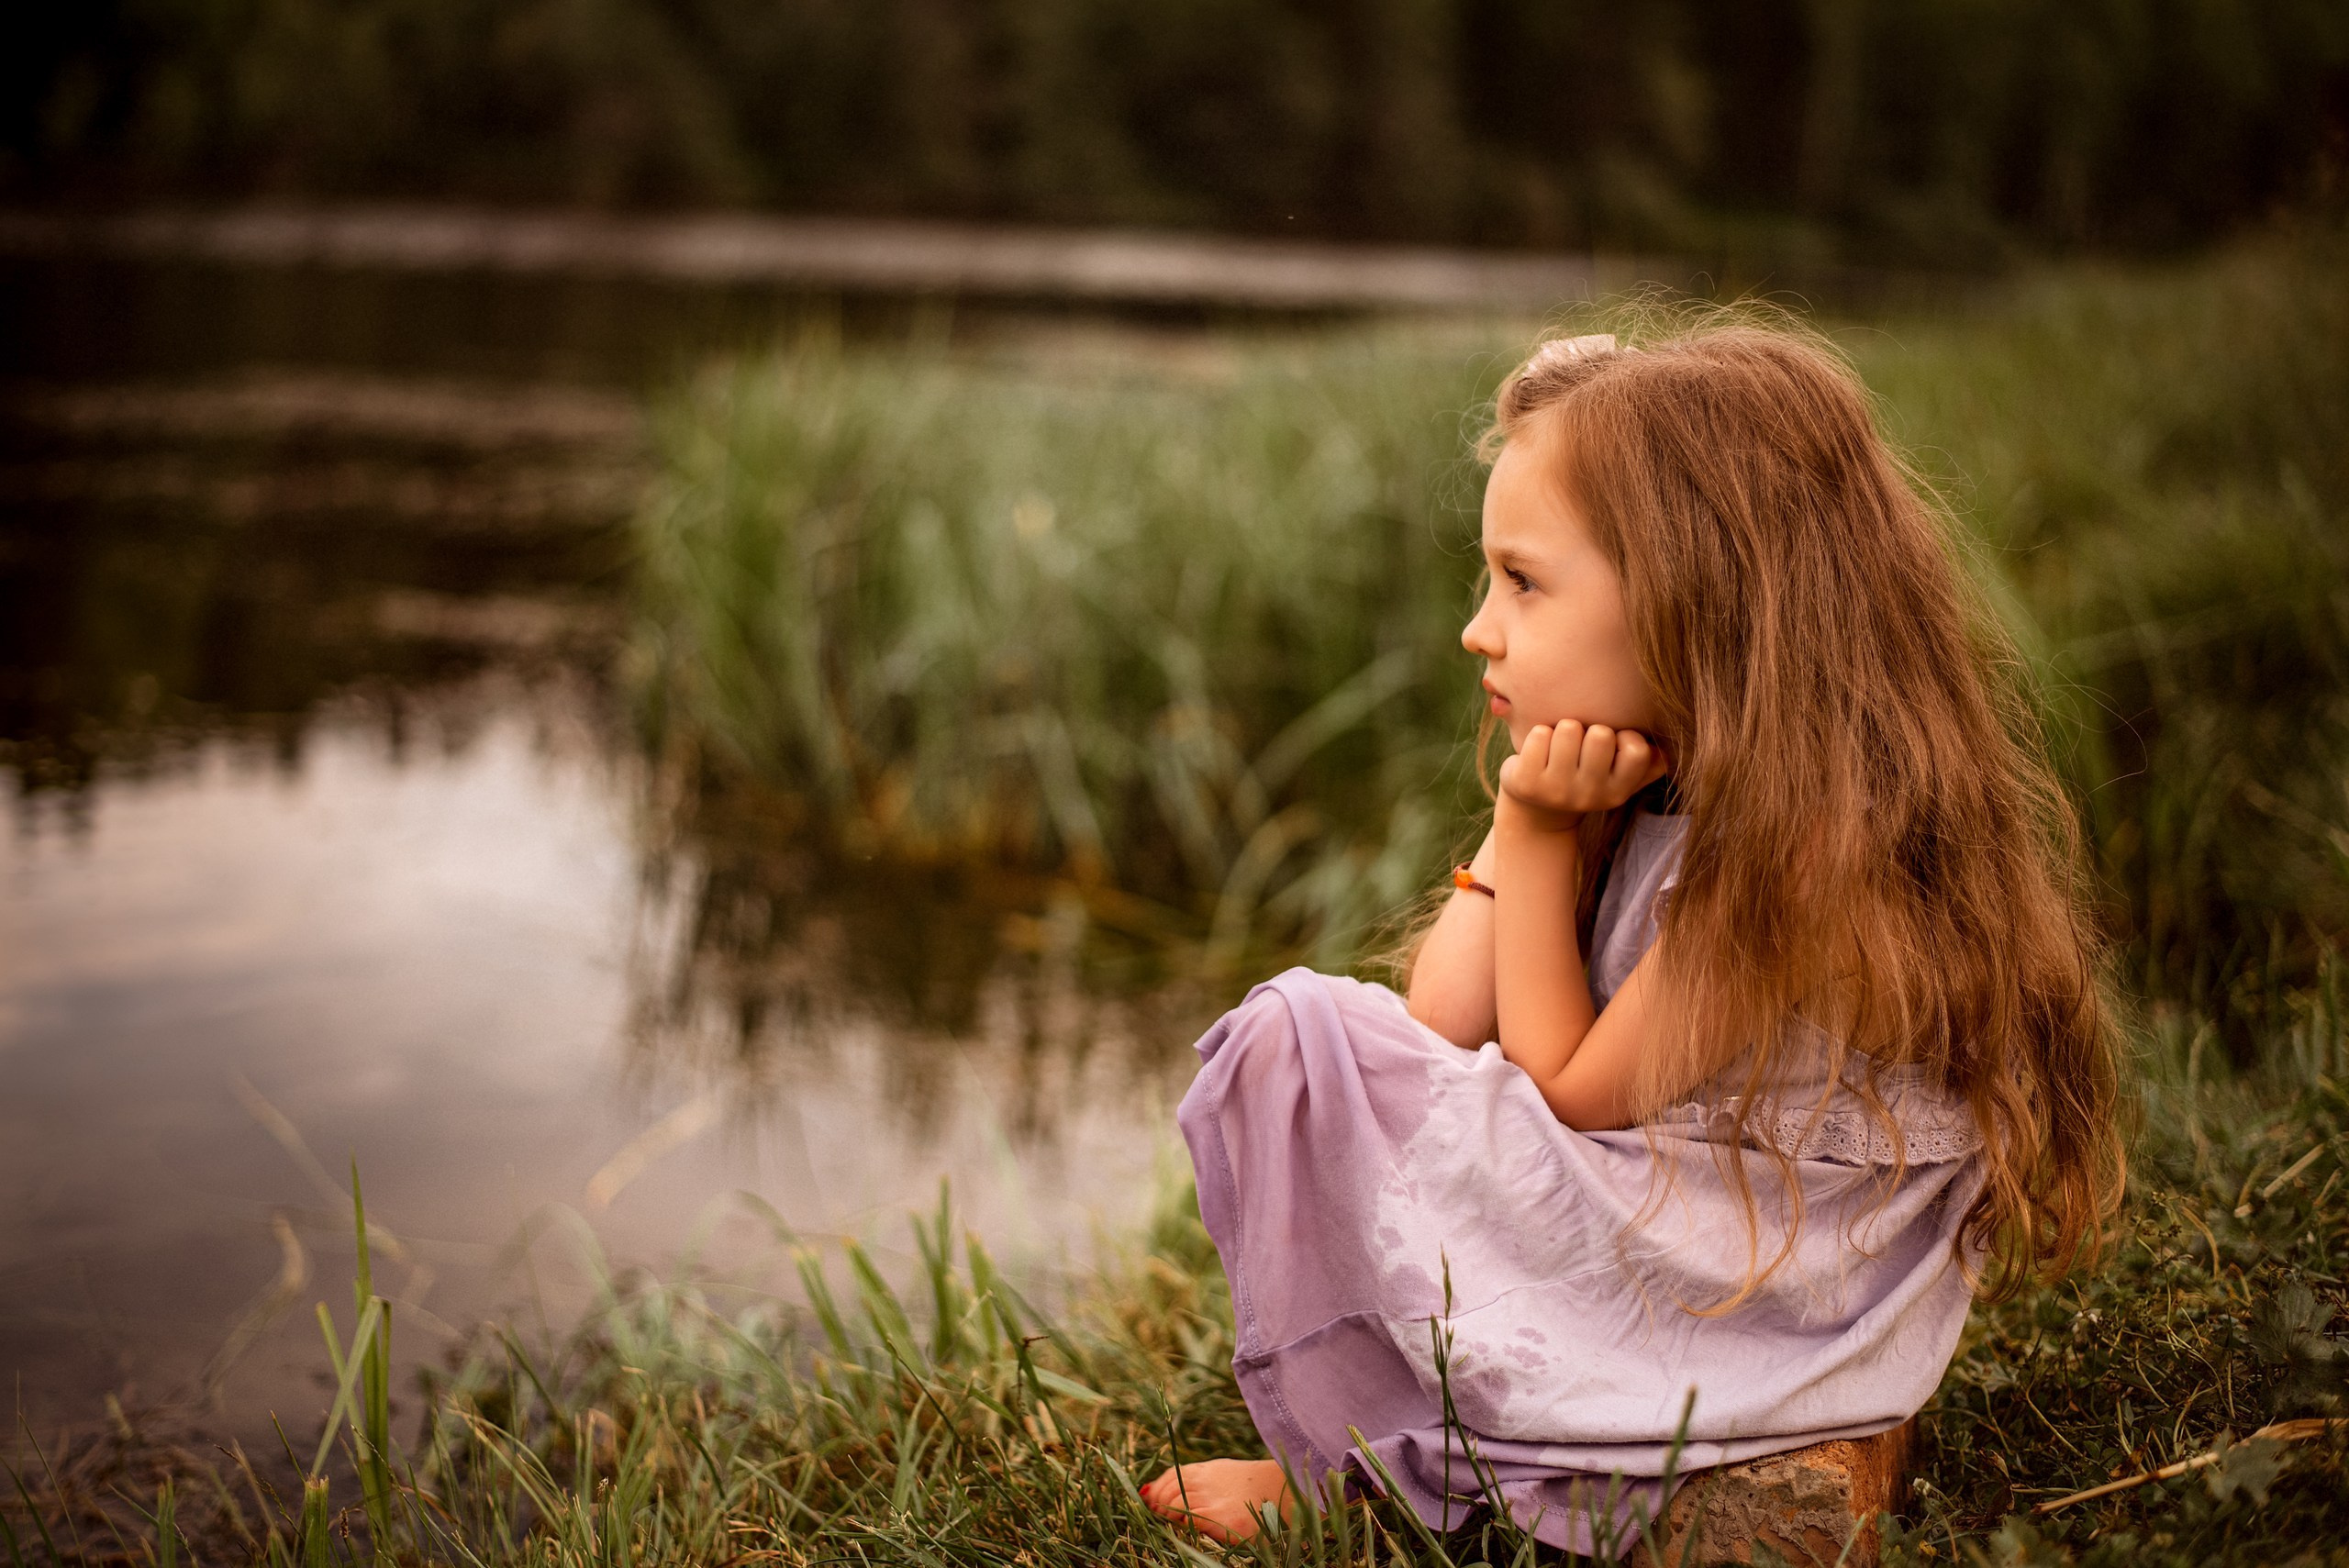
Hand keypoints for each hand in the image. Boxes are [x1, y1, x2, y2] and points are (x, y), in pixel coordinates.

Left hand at [1497, 722, 1667, 830]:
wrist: (1539, 809)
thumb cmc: (1586, 777)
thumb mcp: (1620, 777)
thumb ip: (1649, 763)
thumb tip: (1666, 749)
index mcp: (1618, 792)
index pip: (1637, 750)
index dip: (1624, 736)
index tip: (1613, 743)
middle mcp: (1590, 796)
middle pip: (1600, 734)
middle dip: (1590, 728)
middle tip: (1580, 744)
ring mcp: (1556, 791)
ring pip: (1568, 729)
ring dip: (1563, 729)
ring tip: (1559, 746)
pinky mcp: (1525, 782)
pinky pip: (1539, 734)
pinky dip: (1538, 734)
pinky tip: (1538, 752)